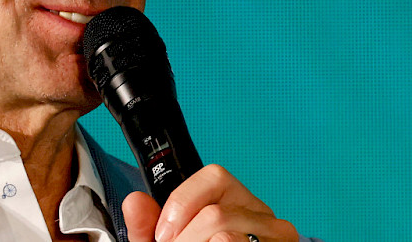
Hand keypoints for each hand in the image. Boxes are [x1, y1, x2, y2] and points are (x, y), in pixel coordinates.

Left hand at [121, 164, 298, 241]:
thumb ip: (147, 226)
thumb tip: (134, 202)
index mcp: (234, 200)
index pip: (214, 176)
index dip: (181, 205)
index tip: (164, 235)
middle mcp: (261, 213)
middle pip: (215, 214)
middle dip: (185, 240)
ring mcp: (276, 234)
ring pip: (225, 234)